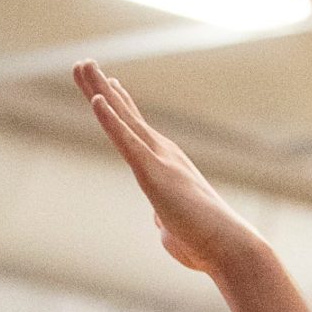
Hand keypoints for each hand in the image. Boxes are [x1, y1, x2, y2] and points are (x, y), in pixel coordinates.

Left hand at [73, 63, 258, 276]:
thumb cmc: (204, 244)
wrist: (229, 248)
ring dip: (99, 90)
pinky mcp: (155, 173)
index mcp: (166, 166)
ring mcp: (160, 159)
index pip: (136, 131)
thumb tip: (160, 220)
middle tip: (83, 64)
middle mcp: (164, 154)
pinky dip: (111, 120)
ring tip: (82, 65)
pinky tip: (96, 100)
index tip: (107, 86)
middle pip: (125, 114)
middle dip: (101, 88)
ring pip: (123, 118)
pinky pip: (127, 141)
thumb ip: (163, 217)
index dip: (118, 107)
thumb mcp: (174, 227)